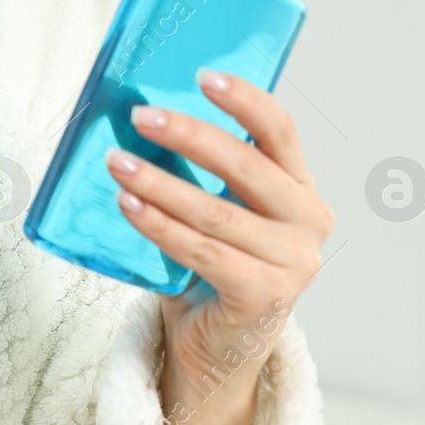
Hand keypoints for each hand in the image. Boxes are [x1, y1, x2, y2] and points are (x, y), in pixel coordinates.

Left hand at [105, 67, 333, 424]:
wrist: (216, 348)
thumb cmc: (208, 267)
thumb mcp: (215, 210)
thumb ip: (200, 172)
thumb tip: (145, 114)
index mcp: (299, 188)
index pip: (280, 131)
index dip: (245, 100)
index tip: (202, 75)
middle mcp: (308, 222)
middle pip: (247, 166)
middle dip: (190, 136)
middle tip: (142, 115)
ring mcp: (293, 263)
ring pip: (216, 211)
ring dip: (159, 182)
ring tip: (116, 161)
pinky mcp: (264, 296)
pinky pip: (202, 251)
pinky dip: (159, 226)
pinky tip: (127, 205)